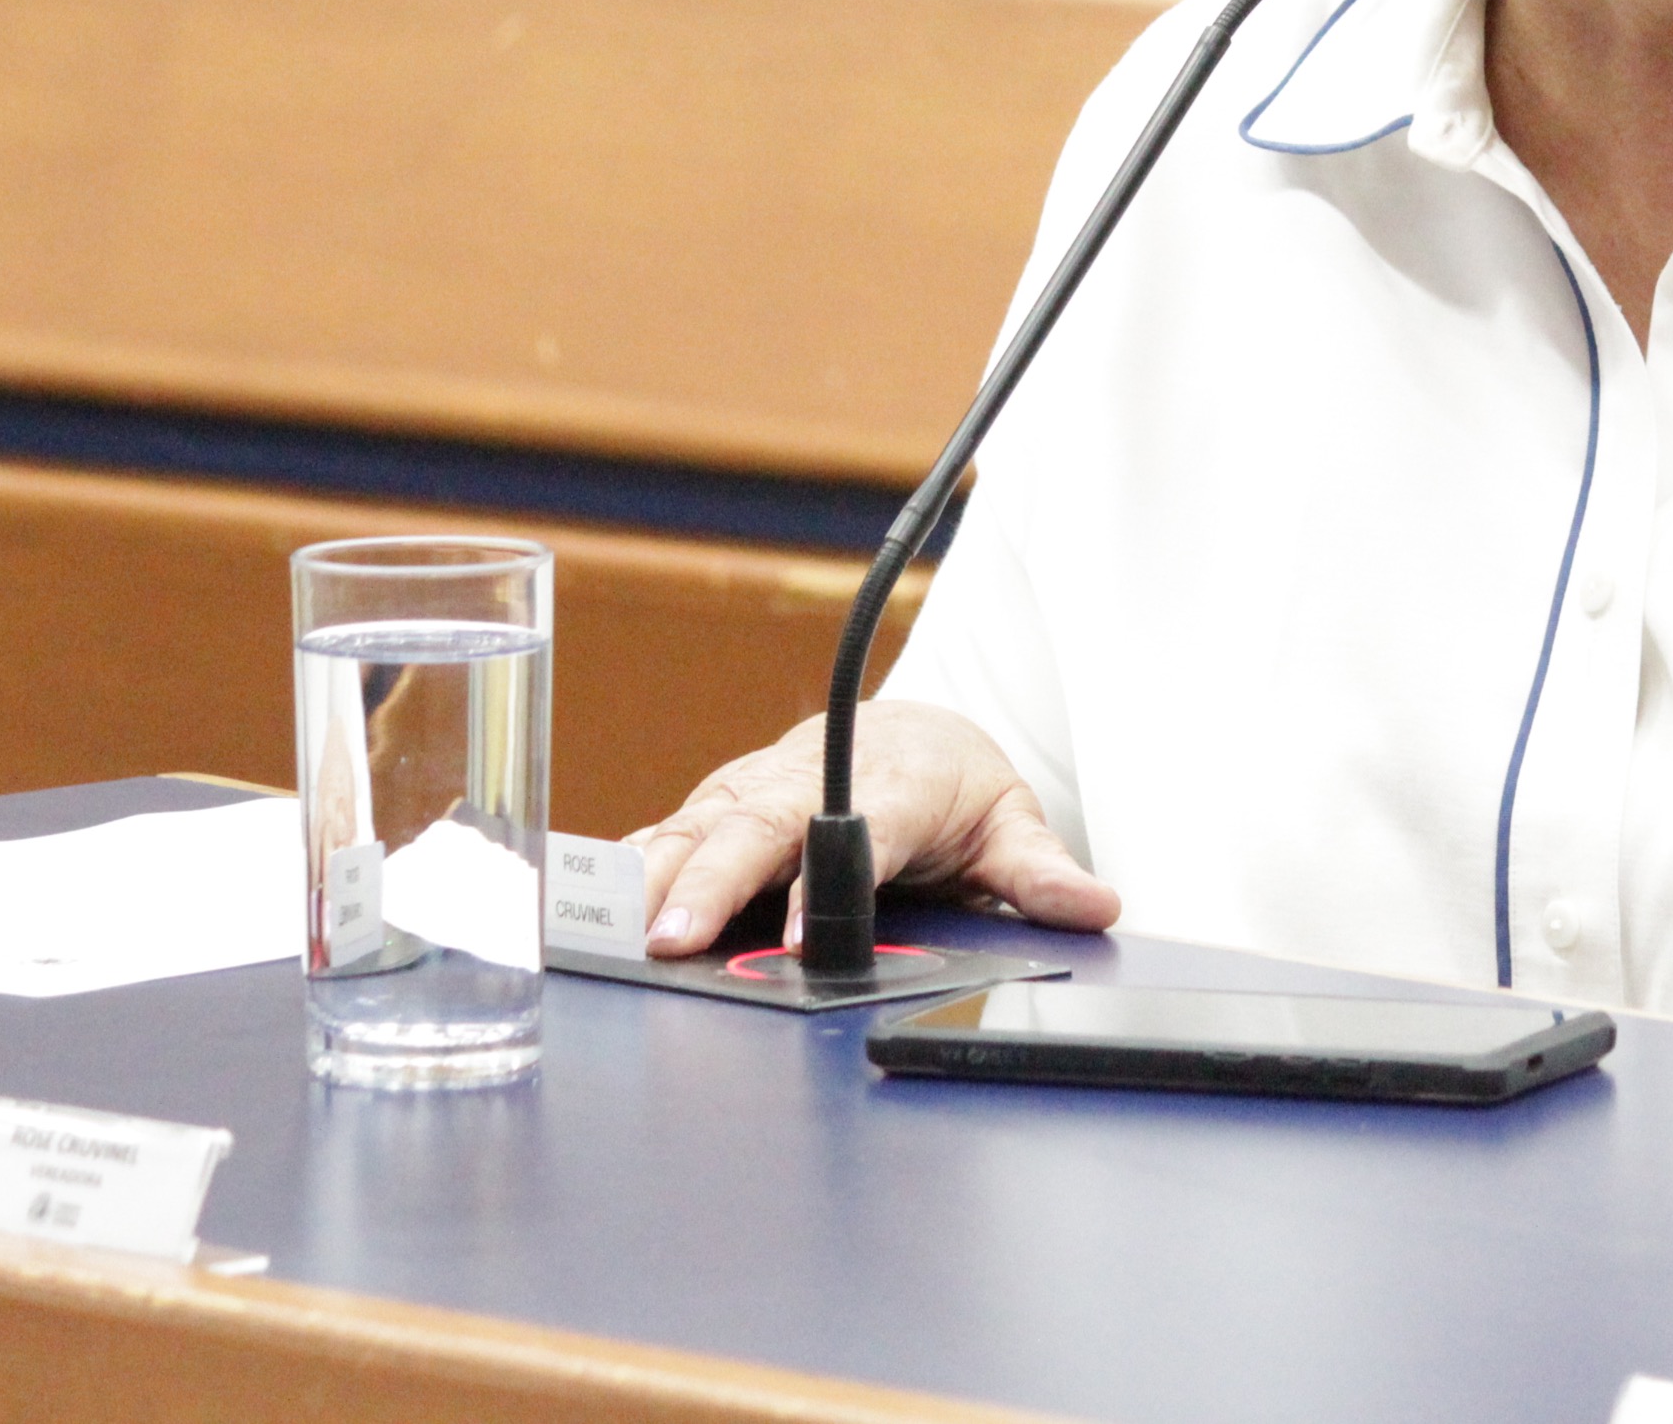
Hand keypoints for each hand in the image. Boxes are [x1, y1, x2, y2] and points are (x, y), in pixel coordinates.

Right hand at [630, 701, 1117, 954]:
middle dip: (709, 883)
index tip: (789, 929)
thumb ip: (1039, 870)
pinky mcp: (712, 805)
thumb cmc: (951, 784)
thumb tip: (1095, 903)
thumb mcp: (1008, 821)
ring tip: (609, 933)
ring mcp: (751, 791)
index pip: (856, 832)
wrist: (906, 730)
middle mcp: (808, 781)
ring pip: (693, 828)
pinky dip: (617, 868)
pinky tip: (576, 907)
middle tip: (669, 942)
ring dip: (648, 879)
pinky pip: (661, 836)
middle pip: (752, 828)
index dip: (821, 880)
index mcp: (892, 785)